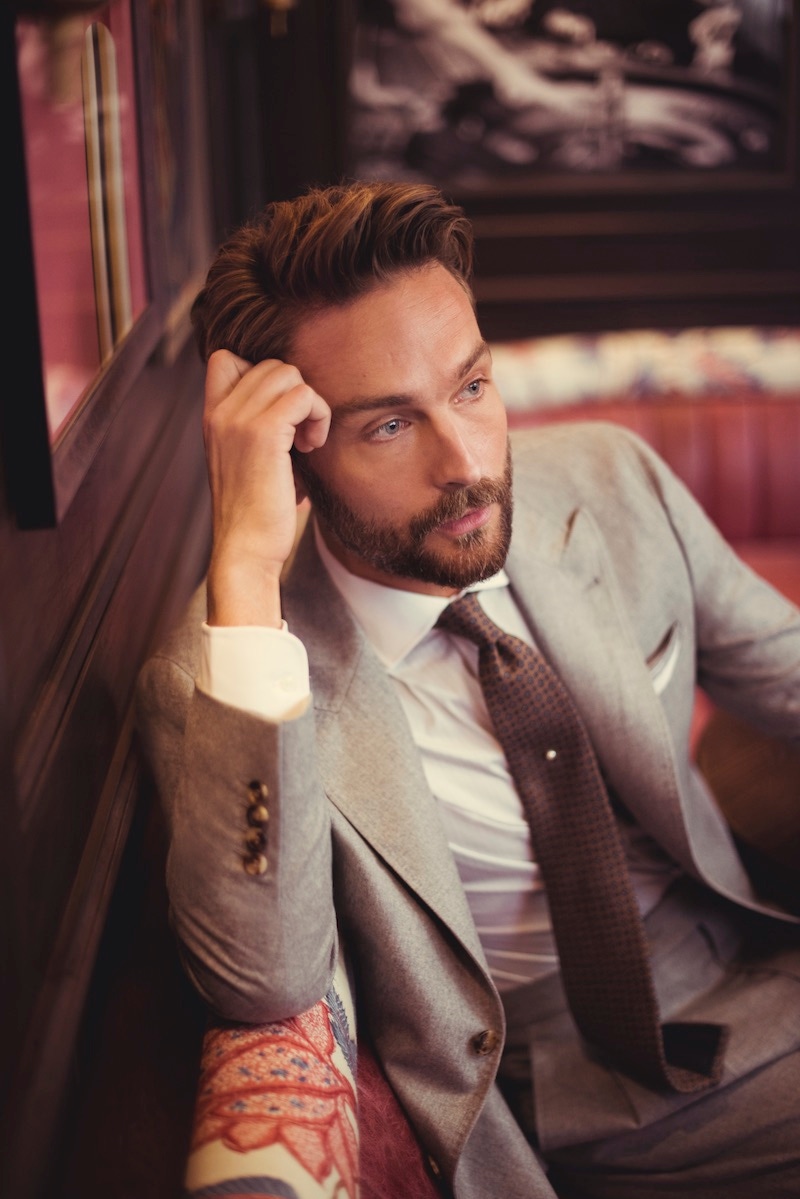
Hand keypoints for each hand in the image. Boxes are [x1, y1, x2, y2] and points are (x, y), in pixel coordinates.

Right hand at [202, 350, 330, 626]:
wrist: (245, 550)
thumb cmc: (257, 513)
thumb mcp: (248, 460)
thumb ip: (261, 427)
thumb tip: (300, 404)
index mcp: (211, 417)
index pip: (226, 358)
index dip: (262, 376)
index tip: (279, 416)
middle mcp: (219, 412)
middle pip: (271, 365)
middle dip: (295, 396)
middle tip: (300, 437)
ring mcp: (237, 419)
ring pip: (288, 373)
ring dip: (310, 405)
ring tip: (307, 443)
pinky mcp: (262, 432)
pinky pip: (304, 395)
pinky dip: (318, 416)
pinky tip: (312, 446)